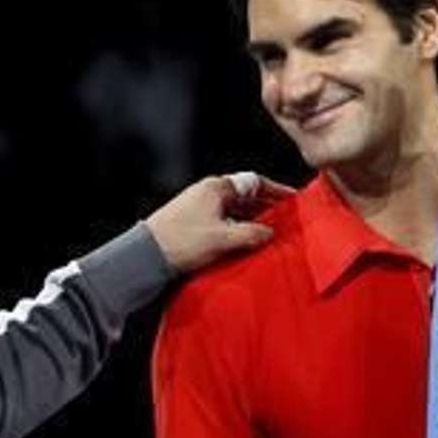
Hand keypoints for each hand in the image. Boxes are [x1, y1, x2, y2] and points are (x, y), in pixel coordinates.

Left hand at [144, 171, 293, 272]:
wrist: (146, 256)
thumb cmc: (180, 241)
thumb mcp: (223, 238)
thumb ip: (251, 234)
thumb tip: (268, 232)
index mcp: (216, 188)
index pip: (254, 182)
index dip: (276, 190)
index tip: (291, 199)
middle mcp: (208, 193)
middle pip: (245, 196)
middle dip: (266, 207)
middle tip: (284, 220)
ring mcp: (200, 207)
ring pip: (234, 210)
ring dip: (251, 221)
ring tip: (267, 235)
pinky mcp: (193, 222)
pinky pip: (223, 220)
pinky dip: (237, 228)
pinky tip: (244, 242)